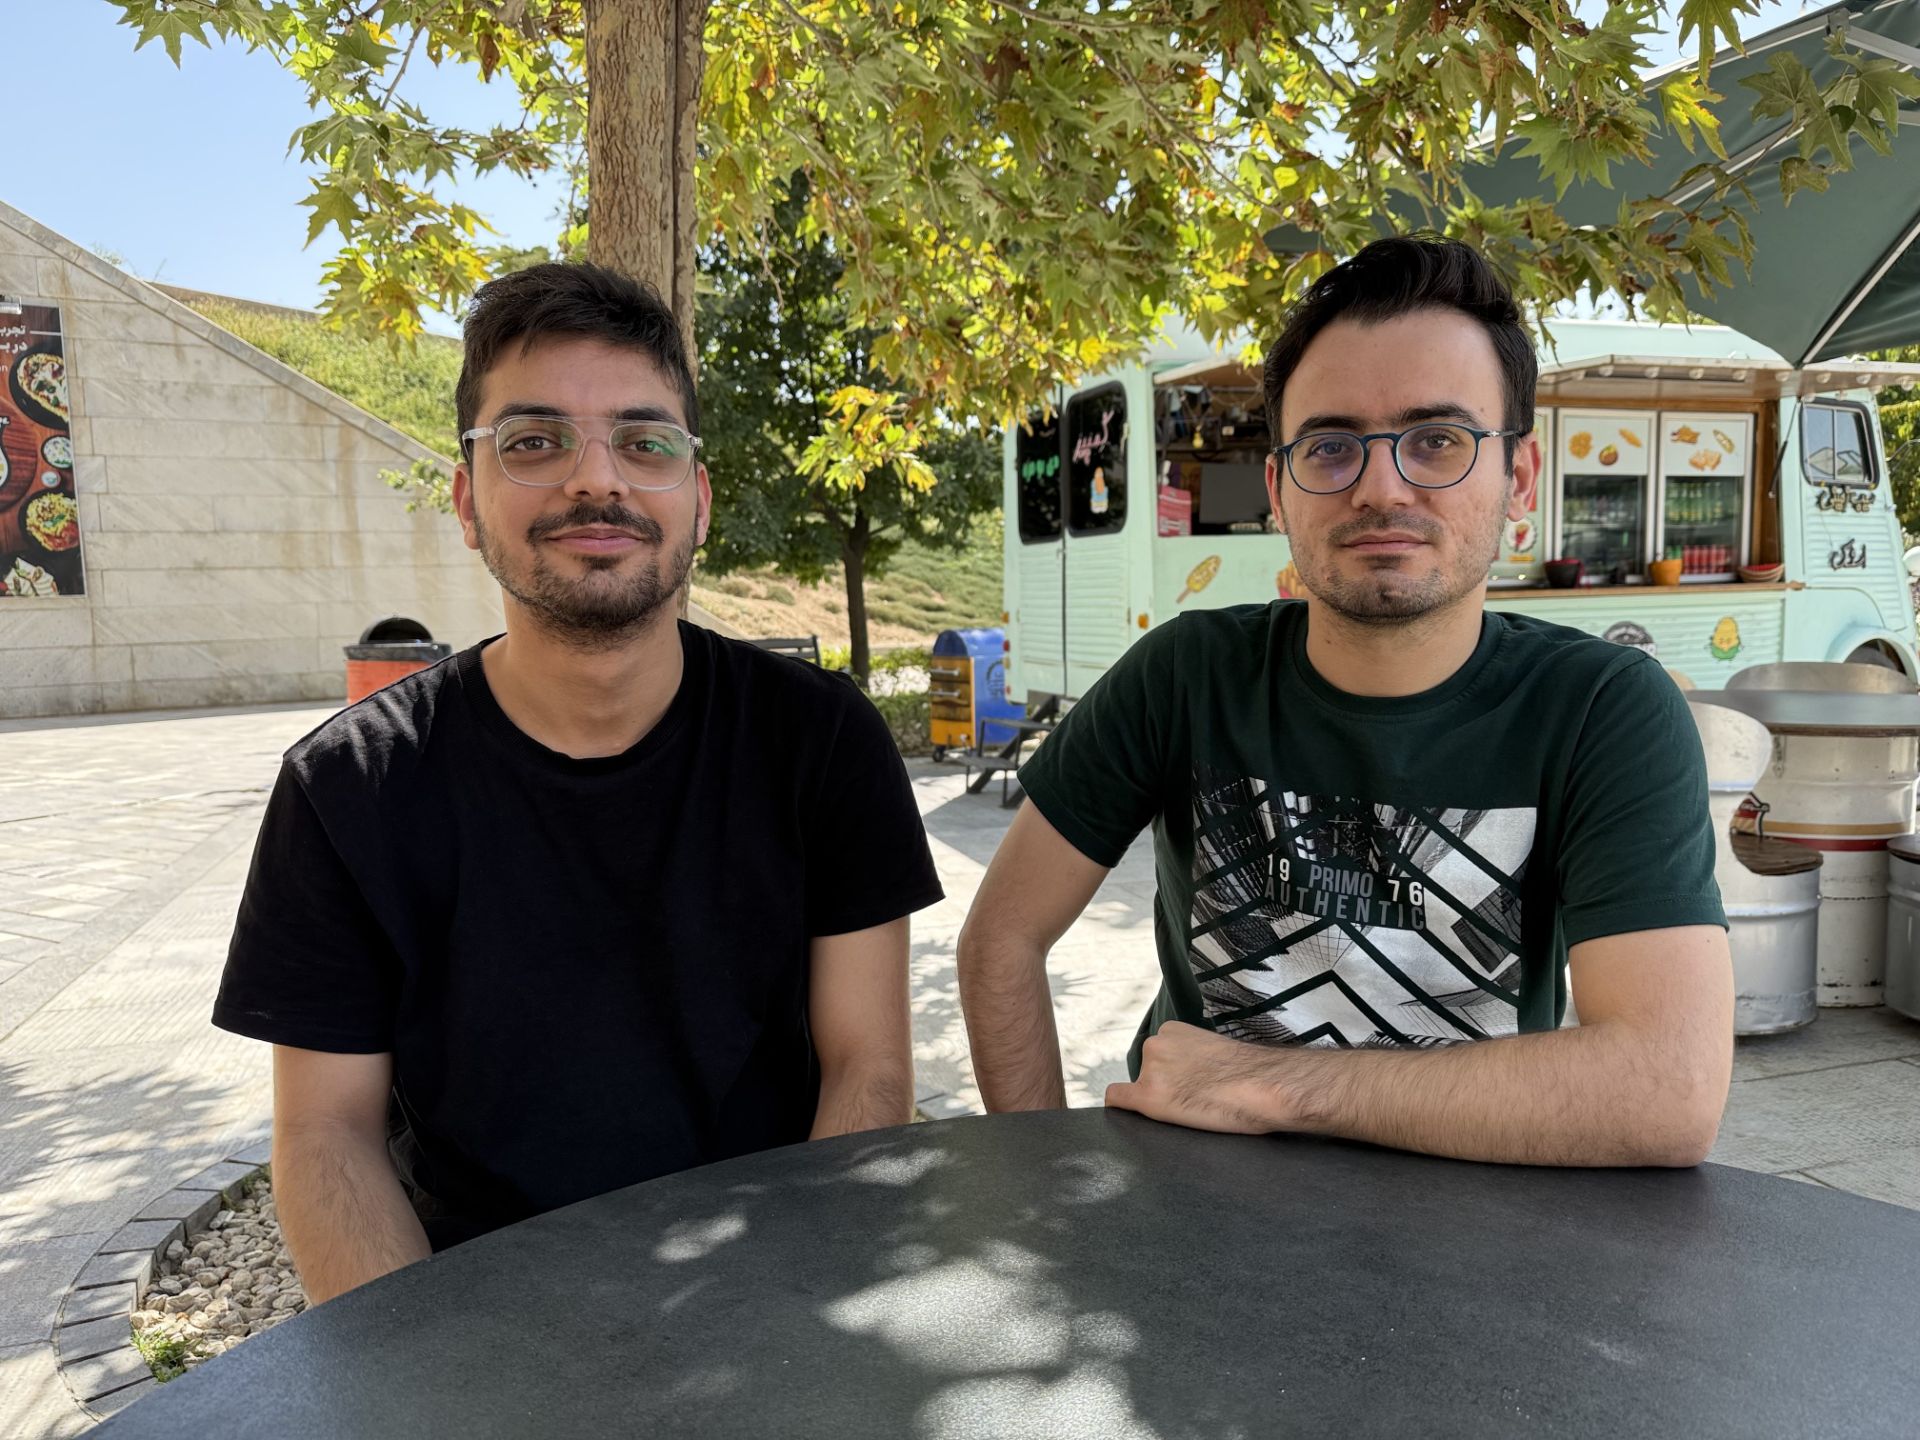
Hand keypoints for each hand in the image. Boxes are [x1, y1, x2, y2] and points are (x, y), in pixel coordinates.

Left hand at [1105, 1022, 1293, 1133]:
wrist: (1263, 1085)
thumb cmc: (1251, 1073)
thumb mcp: (1215, 1050)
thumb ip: (1194, 1056)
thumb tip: (1193, 1075)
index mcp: (1171, 1030)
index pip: (1158, 1056)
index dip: (1171, 1075)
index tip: (1186, 1086)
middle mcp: (1154, 1044)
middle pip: (1146, 1072)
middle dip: (1163, 1086)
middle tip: (1192, 1099)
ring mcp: (1150, 1070)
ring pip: (1140, 1089)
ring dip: (1157, 1099)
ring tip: (1189, 1108)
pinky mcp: (1149, 1097)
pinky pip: (1117, 1100)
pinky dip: (1119, 1109)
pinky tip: (1126, 1118)